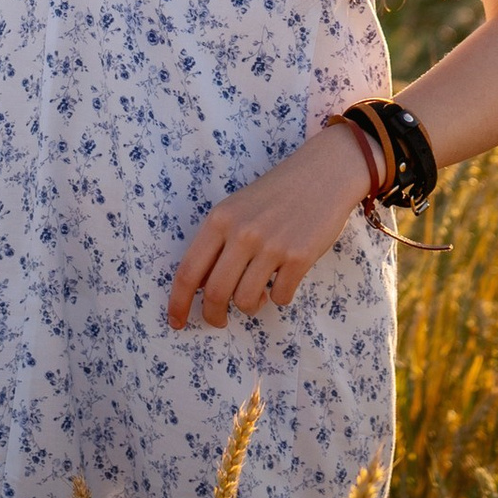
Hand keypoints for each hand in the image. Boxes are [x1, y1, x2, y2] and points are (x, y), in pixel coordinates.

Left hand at [167, 123, 369, 328]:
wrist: (321, 174)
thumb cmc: (275, 195)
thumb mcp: (236, 209)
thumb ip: (216, 243)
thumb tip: (199, 287)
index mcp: (219, 220)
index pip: (188, 272)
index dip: (178, 303)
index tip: (176, 323)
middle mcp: (242, 233)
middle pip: (215, 294)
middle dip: (214, 316)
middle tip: (219, 321)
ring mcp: (271, 246)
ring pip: (246, 301)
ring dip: (250, 306)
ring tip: (259, 293)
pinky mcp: (299, 257)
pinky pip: (280, 297)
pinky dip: (280, 297)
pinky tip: (284, 279)